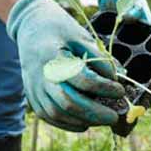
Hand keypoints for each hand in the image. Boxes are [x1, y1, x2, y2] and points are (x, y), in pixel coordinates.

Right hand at [7, 0, 124, 131]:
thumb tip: (117, 79)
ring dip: (83, 120)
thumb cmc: (59, 29)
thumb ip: (98, 58)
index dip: (104, 88)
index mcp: (52, 57)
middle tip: (115, 116)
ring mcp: (33, 89)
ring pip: (58, 114)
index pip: (82, 80)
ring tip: (103, 119)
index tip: (120, 90)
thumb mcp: (80, 36)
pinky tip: (85, 122)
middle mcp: (39, 76)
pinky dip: (69, 123)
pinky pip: (50, 117)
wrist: (30, 26)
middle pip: (68, 103)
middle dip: (95, 113)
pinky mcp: (32, 97)